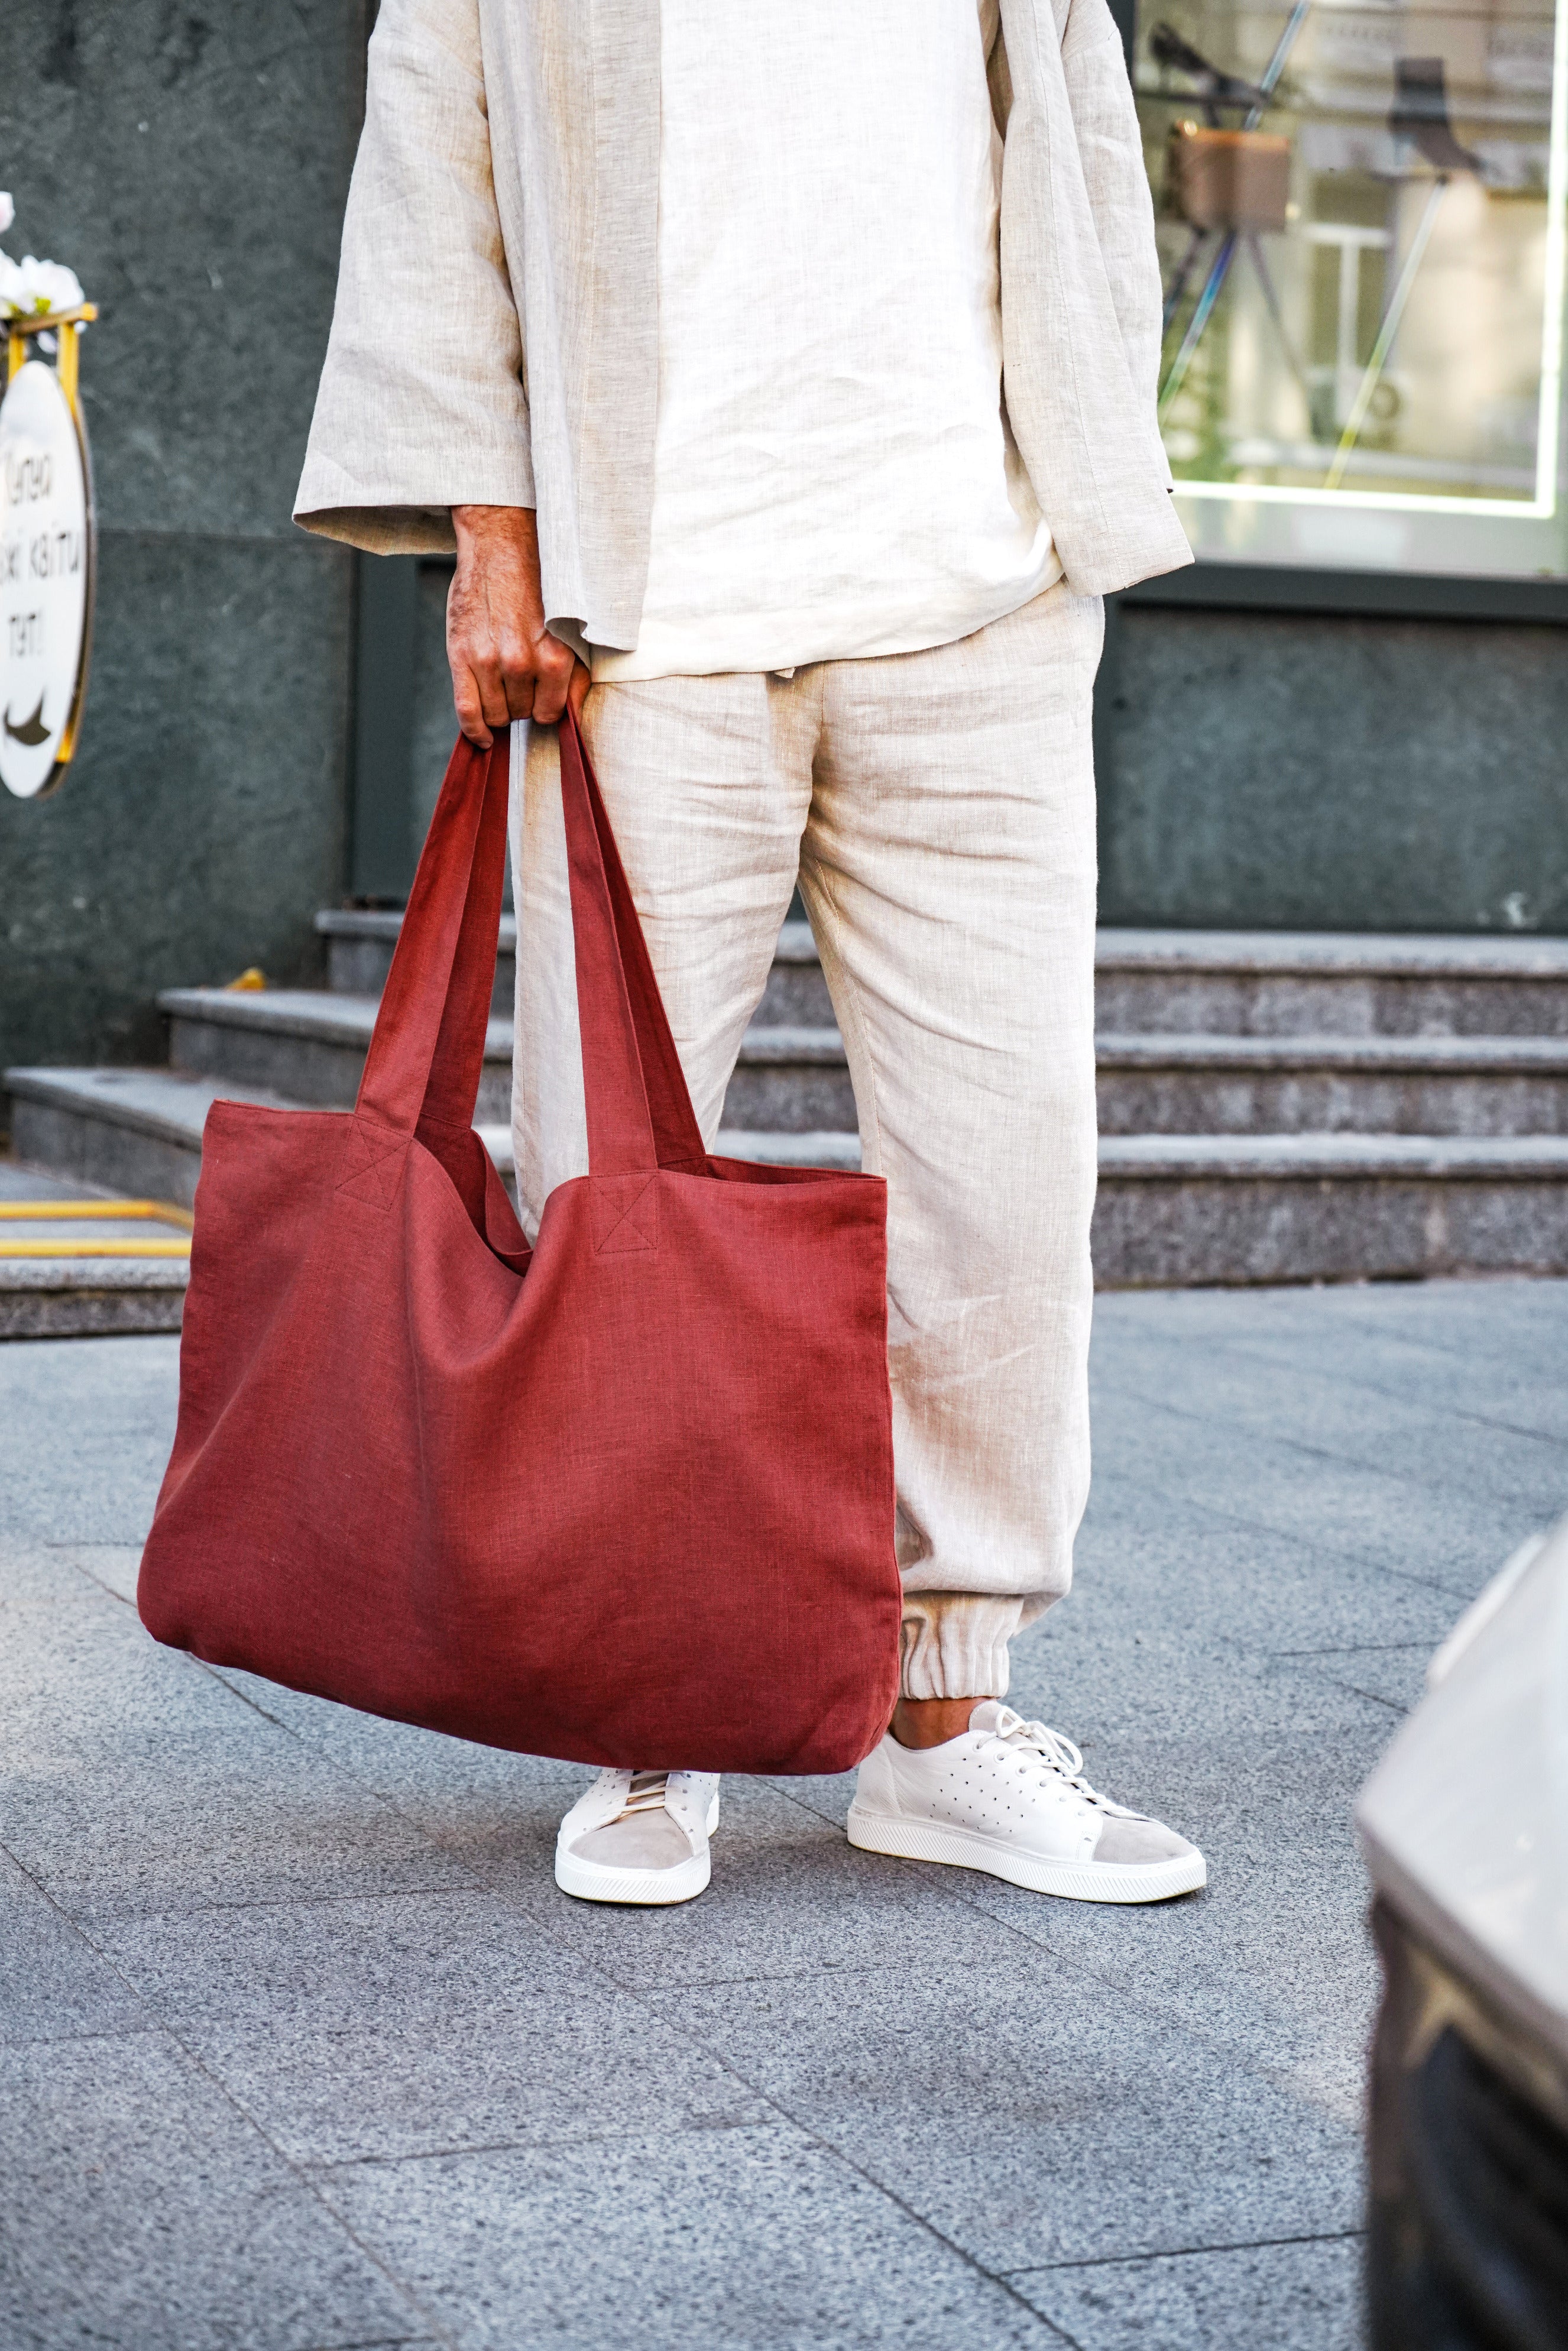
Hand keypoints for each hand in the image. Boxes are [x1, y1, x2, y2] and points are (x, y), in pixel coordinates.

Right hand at [447, 504, 589, 745]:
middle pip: (521, 715)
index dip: (544, 709)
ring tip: (501, 687)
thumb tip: (572, 713)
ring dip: (499, 709)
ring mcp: (490, 662)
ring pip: (496, 715)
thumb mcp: (567, 628)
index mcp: (554, 658)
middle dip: (521, 705)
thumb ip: (571, 672)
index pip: (550, 714)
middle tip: (518, 682)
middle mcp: (523, 663)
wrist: (500, 546)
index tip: (539, 699)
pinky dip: (474, 730)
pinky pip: (467, 710)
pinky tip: (483, 736)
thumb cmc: (537, 586)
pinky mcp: (462, 656)